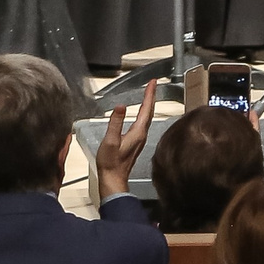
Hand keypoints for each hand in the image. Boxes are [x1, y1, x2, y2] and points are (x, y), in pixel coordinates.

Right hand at [97, 79, 157, 197]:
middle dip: (151, 97)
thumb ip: (115, 123)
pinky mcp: (135, 144)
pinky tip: (140, 114)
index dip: (149, 94)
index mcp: (137, 132)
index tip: (153, 82)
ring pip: (147, 118)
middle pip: (149, 112)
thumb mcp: (110, 141)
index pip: (146, 109)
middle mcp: (141, 135)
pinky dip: (143, 114)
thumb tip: (120, 106)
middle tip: (152, 84)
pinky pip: (142, 124)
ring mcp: (139, 140)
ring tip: (148, 95)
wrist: (113, 180)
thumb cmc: (111, 164)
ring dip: (148, 105)